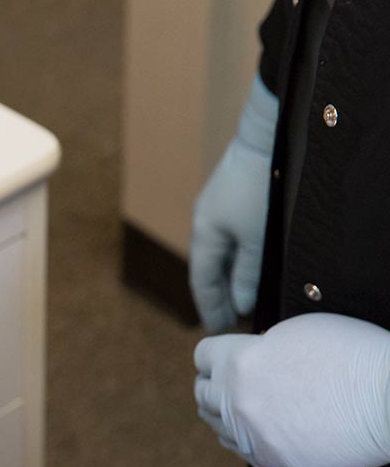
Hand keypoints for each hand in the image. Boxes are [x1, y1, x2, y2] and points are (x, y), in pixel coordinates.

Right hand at [189, 75, 278, 332]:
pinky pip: (228, 239)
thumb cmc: (259, 189)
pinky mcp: (230, 198)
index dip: (210, 306)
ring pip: (219, 253)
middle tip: (228, 319)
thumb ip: (247, 273)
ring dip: (227, 277)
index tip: (217, 328)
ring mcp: (216, 209)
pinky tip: (247, 265)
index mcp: (203, 235)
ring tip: (239, 297)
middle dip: (217, 295)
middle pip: (208, 269)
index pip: (202, 281)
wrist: (265, 138)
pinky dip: (234, 258)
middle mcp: (204, 224)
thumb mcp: (257, 238)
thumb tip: (240, 303)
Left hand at [194, 313, 389, 466]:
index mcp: (238, 362)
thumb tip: (249, 356)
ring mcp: (251, 434)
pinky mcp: (270, 459)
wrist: (388, 401)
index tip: (224, 355)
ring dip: (224, 411)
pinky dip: (242, 436)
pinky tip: (256, 426)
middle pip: (202, 392)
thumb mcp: (297, 331)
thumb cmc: (352, 357)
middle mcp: (236, 400)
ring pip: (215, 423)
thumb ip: (259, 346)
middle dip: (214, 382)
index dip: (216, 352)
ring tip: (243, 403)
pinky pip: (238, 448)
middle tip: (230, 380)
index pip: (203, 356)